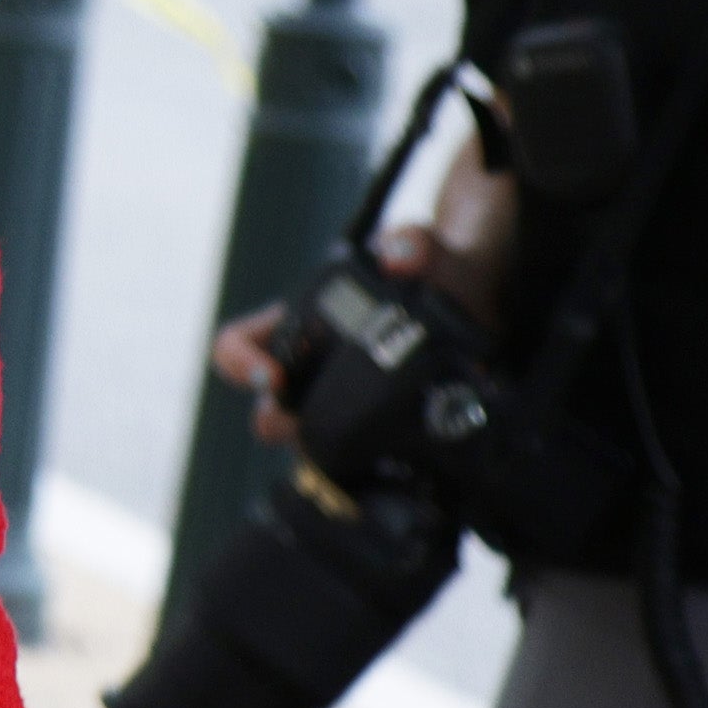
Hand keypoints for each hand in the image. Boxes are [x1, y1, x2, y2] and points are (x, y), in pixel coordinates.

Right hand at [206, 224, 467, 437]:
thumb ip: (412, 244)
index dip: (237, 362)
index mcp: (295, 325)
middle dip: (280, 423)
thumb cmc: (431, 267)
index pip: (234, 345)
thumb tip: (398, 258)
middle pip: (267, 411)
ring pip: (309, 441)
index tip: (269, 375)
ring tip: (363, 443)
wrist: (473, 302)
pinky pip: (356, 459)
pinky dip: (370, 462)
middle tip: (310, 424)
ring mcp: (338, 405)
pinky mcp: (374, 432)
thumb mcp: (423, 249)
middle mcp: (307, 371)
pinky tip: (401, 454)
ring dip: (325, 447)